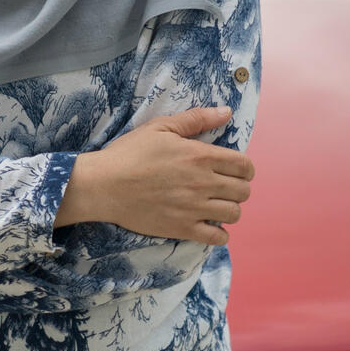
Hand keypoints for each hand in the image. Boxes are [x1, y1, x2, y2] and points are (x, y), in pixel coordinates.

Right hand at [56, 107, 253, 245]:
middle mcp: (203, 183)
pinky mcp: (182, 228)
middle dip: (238, 188)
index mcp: (201, 156)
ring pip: (234, 214)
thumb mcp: (161, 127)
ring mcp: (194, 208)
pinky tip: (209, 224)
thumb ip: (196, 119)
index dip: (245, 168)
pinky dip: (220, 233)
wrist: (104, 185)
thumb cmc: (130, 153)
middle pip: (244, 191)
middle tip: (224, 186)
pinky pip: (217, 238)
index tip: (235, 170)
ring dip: (230, 209)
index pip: (244, 166)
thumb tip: (226, 112)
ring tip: (216, 204)